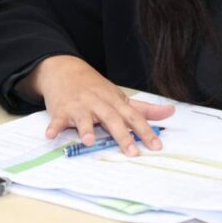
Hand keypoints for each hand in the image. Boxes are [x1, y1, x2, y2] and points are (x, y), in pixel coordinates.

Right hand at [24, 56, 173, 155]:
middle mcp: (99, 104)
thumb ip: (145, 109)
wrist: (66, 70)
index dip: (146, 131)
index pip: (134, 117)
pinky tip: (51, 135)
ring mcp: (80, 106)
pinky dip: (54, 126)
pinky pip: (58, 119)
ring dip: (85, 129)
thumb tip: (170, 112)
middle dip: (122, 135)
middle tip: (132, 152)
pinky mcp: (61, 110)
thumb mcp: (121, 96)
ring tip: (88, 142)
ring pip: (84, 118)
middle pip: (112, 119)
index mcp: (115, 102)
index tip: (156, 146)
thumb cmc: (96, 88)